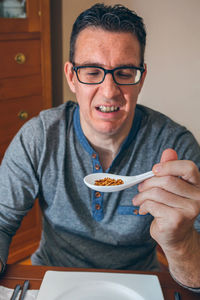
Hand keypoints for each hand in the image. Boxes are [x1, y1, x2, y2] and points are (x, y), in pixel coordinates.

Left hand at [133, 148, 199, 285]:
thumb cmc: (172, 209)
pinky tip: (143, 210)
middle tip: (140, 188)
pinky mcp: (176, 220)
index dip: (169, 165)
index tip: (154, 170)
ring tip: (138, 200)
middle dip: (148, 183)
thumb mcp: (172, 189)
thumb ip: (171, 170)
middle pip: (167, 180)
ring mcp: (189, 210)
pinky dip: (143, 205)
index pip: (188, 168)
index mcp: (198, 186)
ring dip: (142, 196)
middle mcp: (198, 198)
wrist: (176, 237)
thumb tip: (168, 151)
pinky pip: (152, 205)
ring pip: (157, 193)